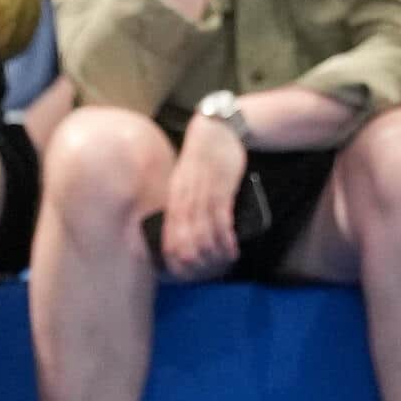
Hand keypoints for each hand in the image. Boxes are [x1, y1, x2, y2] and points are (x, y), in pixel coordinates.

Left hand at [160, 113, 247, 279]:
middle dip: (196, 260)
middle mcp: (185, 198)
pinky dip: (226, 238)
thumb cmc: (203, 155)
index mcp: (173, 197)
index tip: (183, 271)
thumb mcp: (185, 177)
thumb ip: (182, 199)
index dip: (174, 257)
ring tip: (224, 261)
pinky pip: (221, 220)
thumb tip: (185, 224)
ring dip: (214, 252)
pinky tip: (231, 247)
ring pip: (204, 233)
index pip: (168, 235)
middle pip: (185, 239)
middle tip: (206, 271)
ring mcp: (203, 194)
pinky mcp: (222, 189)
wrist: (216, 129)